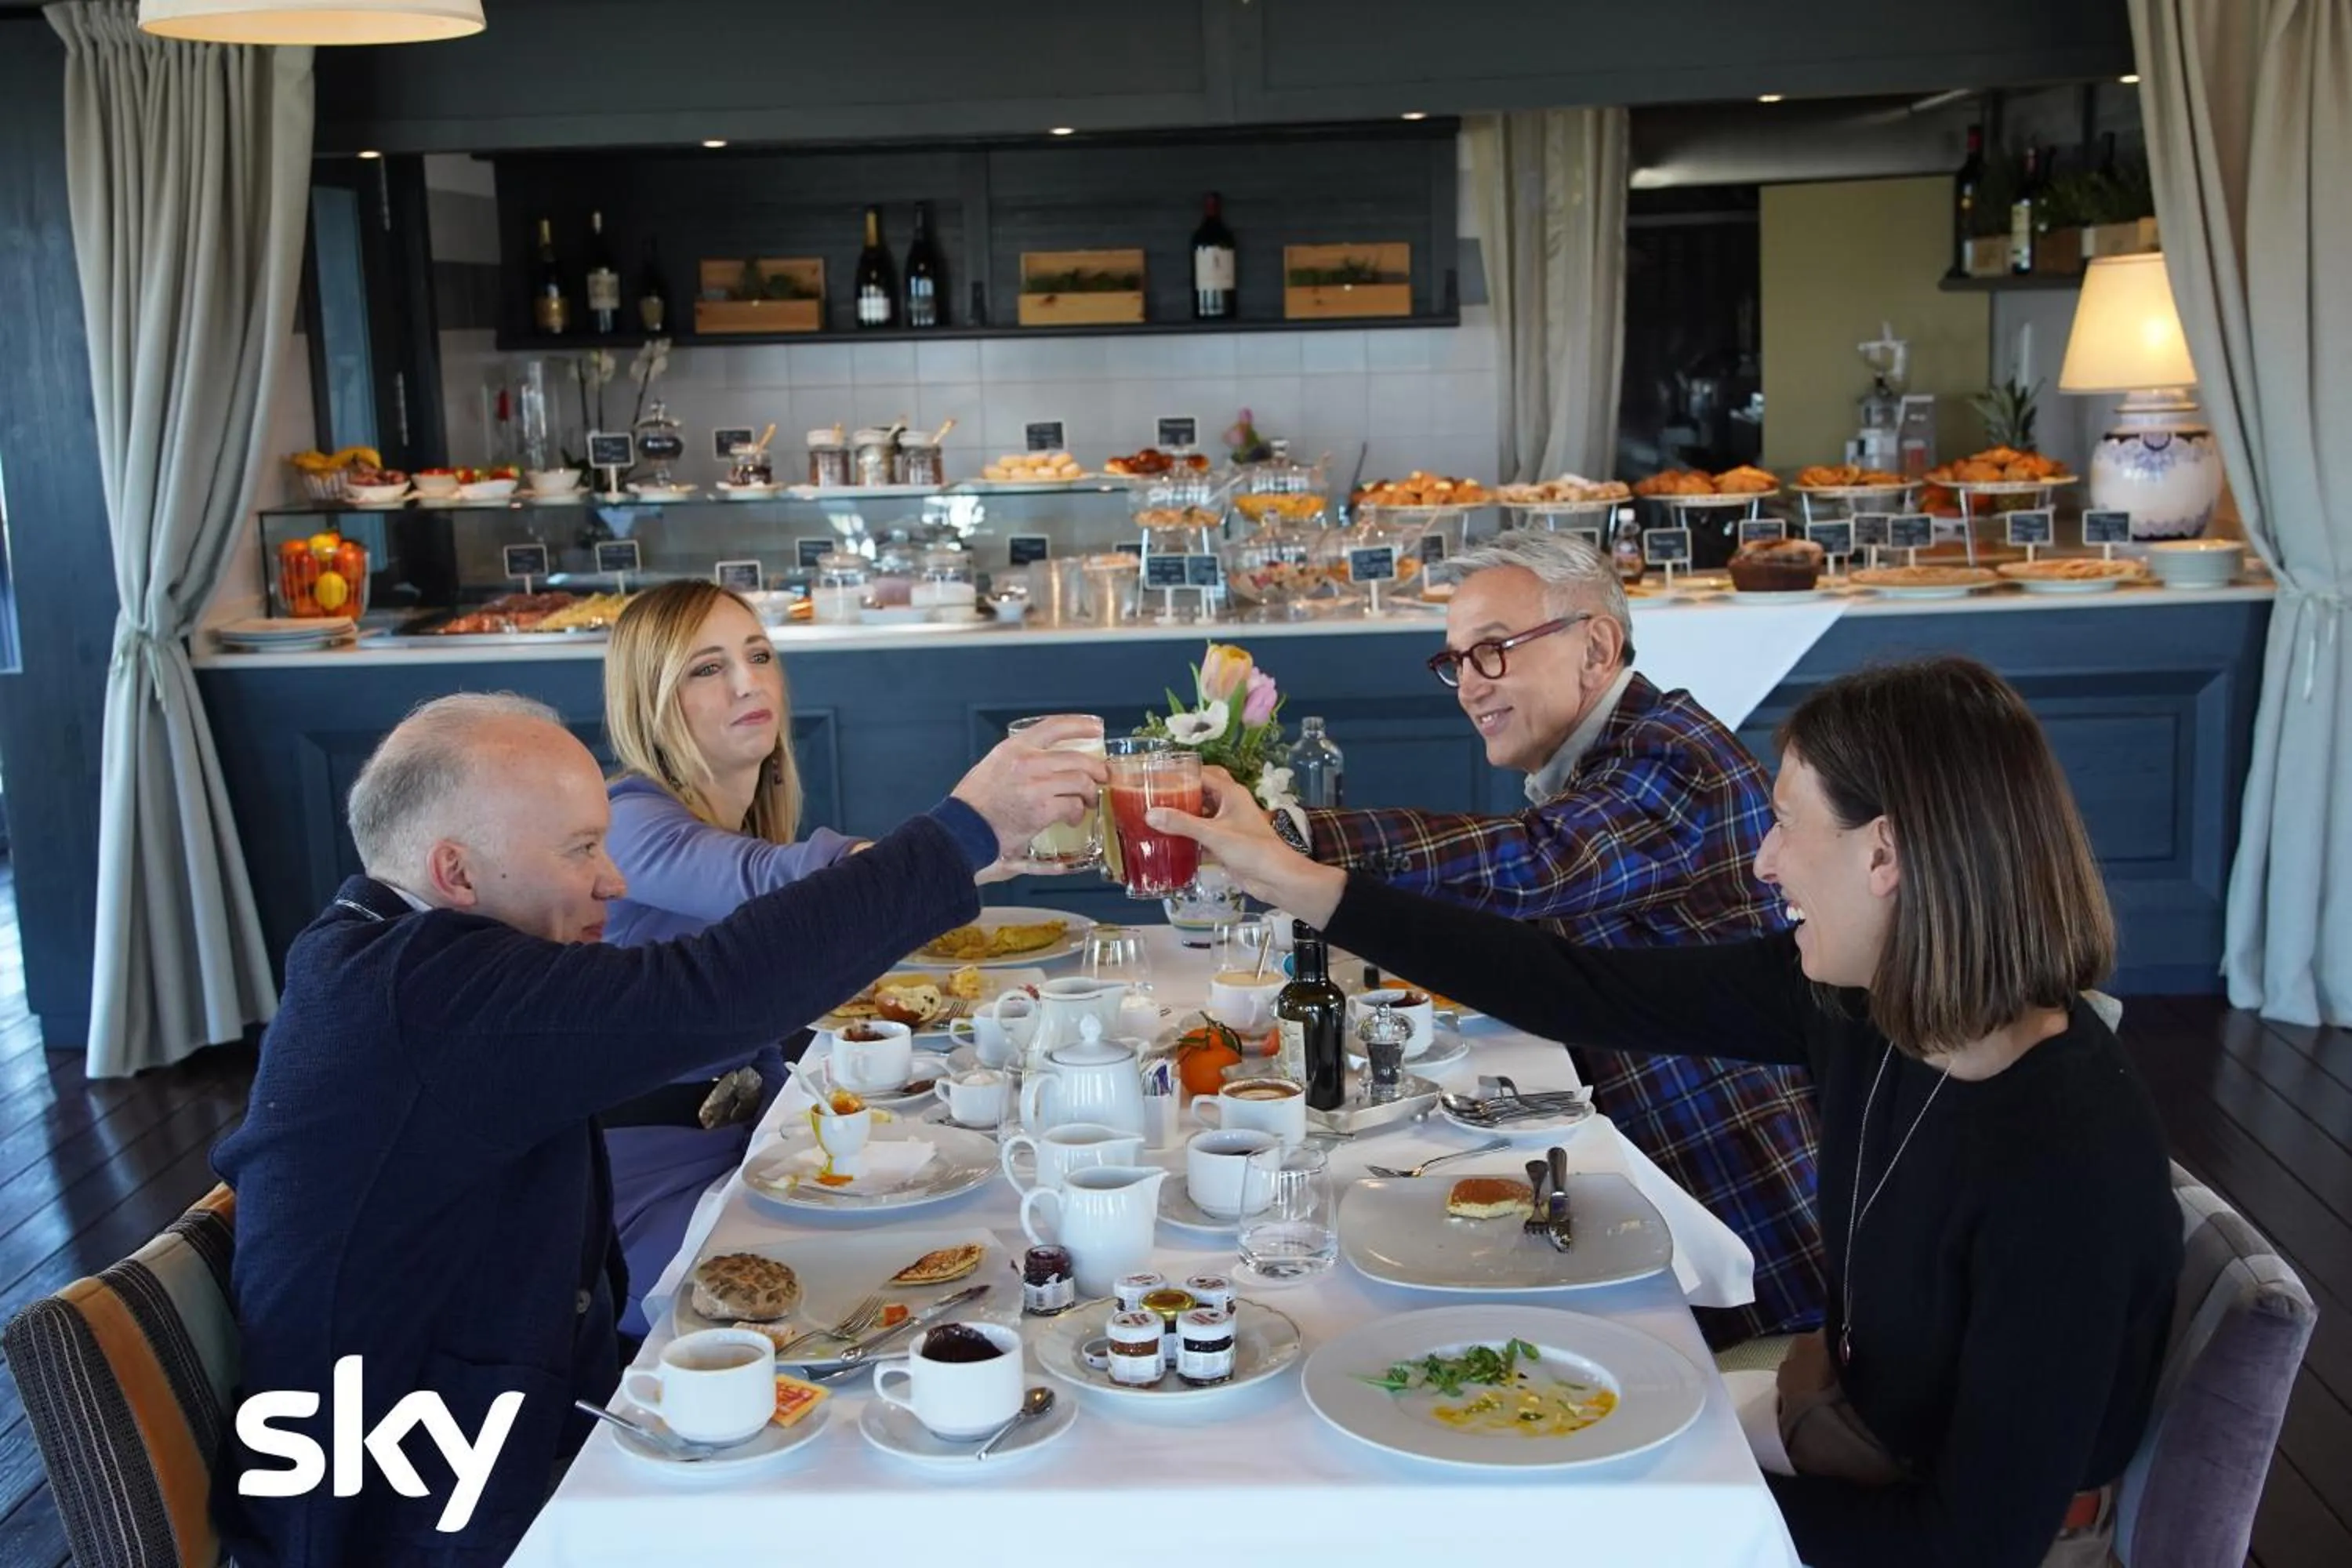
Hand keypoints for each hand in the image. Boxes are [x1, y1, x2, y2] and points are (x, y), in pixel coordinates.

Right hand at [950, 715, 1107, 859]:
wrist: (963, 829)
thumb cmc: (975, 803)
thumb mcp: (993, 766)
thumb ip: (1019, 760)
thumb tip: (1046, 762)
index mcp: (1014, 748)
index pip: (1054, 726)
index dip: (1080, 725)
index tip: (1096, 728)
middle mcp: (1027, 762)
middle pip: (1077, 758)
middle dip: (1096, 769)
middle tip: (1101, 777)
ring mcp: (1036, 786)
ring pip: (1081, 782)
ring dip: (1089, 793)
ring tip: (1087, 801)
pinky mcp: (1042, 810)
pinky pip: (1072, 806)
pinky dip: (1077, 813)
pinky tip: (1072, 818)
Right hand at [1149, 765, 1345, 924]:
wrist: (1275, 878)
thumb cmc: (1251, 849)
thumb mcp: (1214, 834)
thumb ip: (1182, 823)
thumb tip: (1150, 814)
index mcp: (1231, 793)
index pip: (1202, 774)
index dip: (1180, 773)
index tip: (1156, 777)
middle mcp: (1229, 804)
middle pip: (1202, 791)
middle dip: (1181, 792)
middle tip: (1155, 796)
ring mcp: (1228, 824)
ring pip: (1201, 813)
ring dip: (1183, 815)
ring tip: (1156, 815)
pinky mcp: (1225, 843)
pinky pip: (1202, 834)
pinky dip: (1188, 835)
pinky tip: (1169, 840)